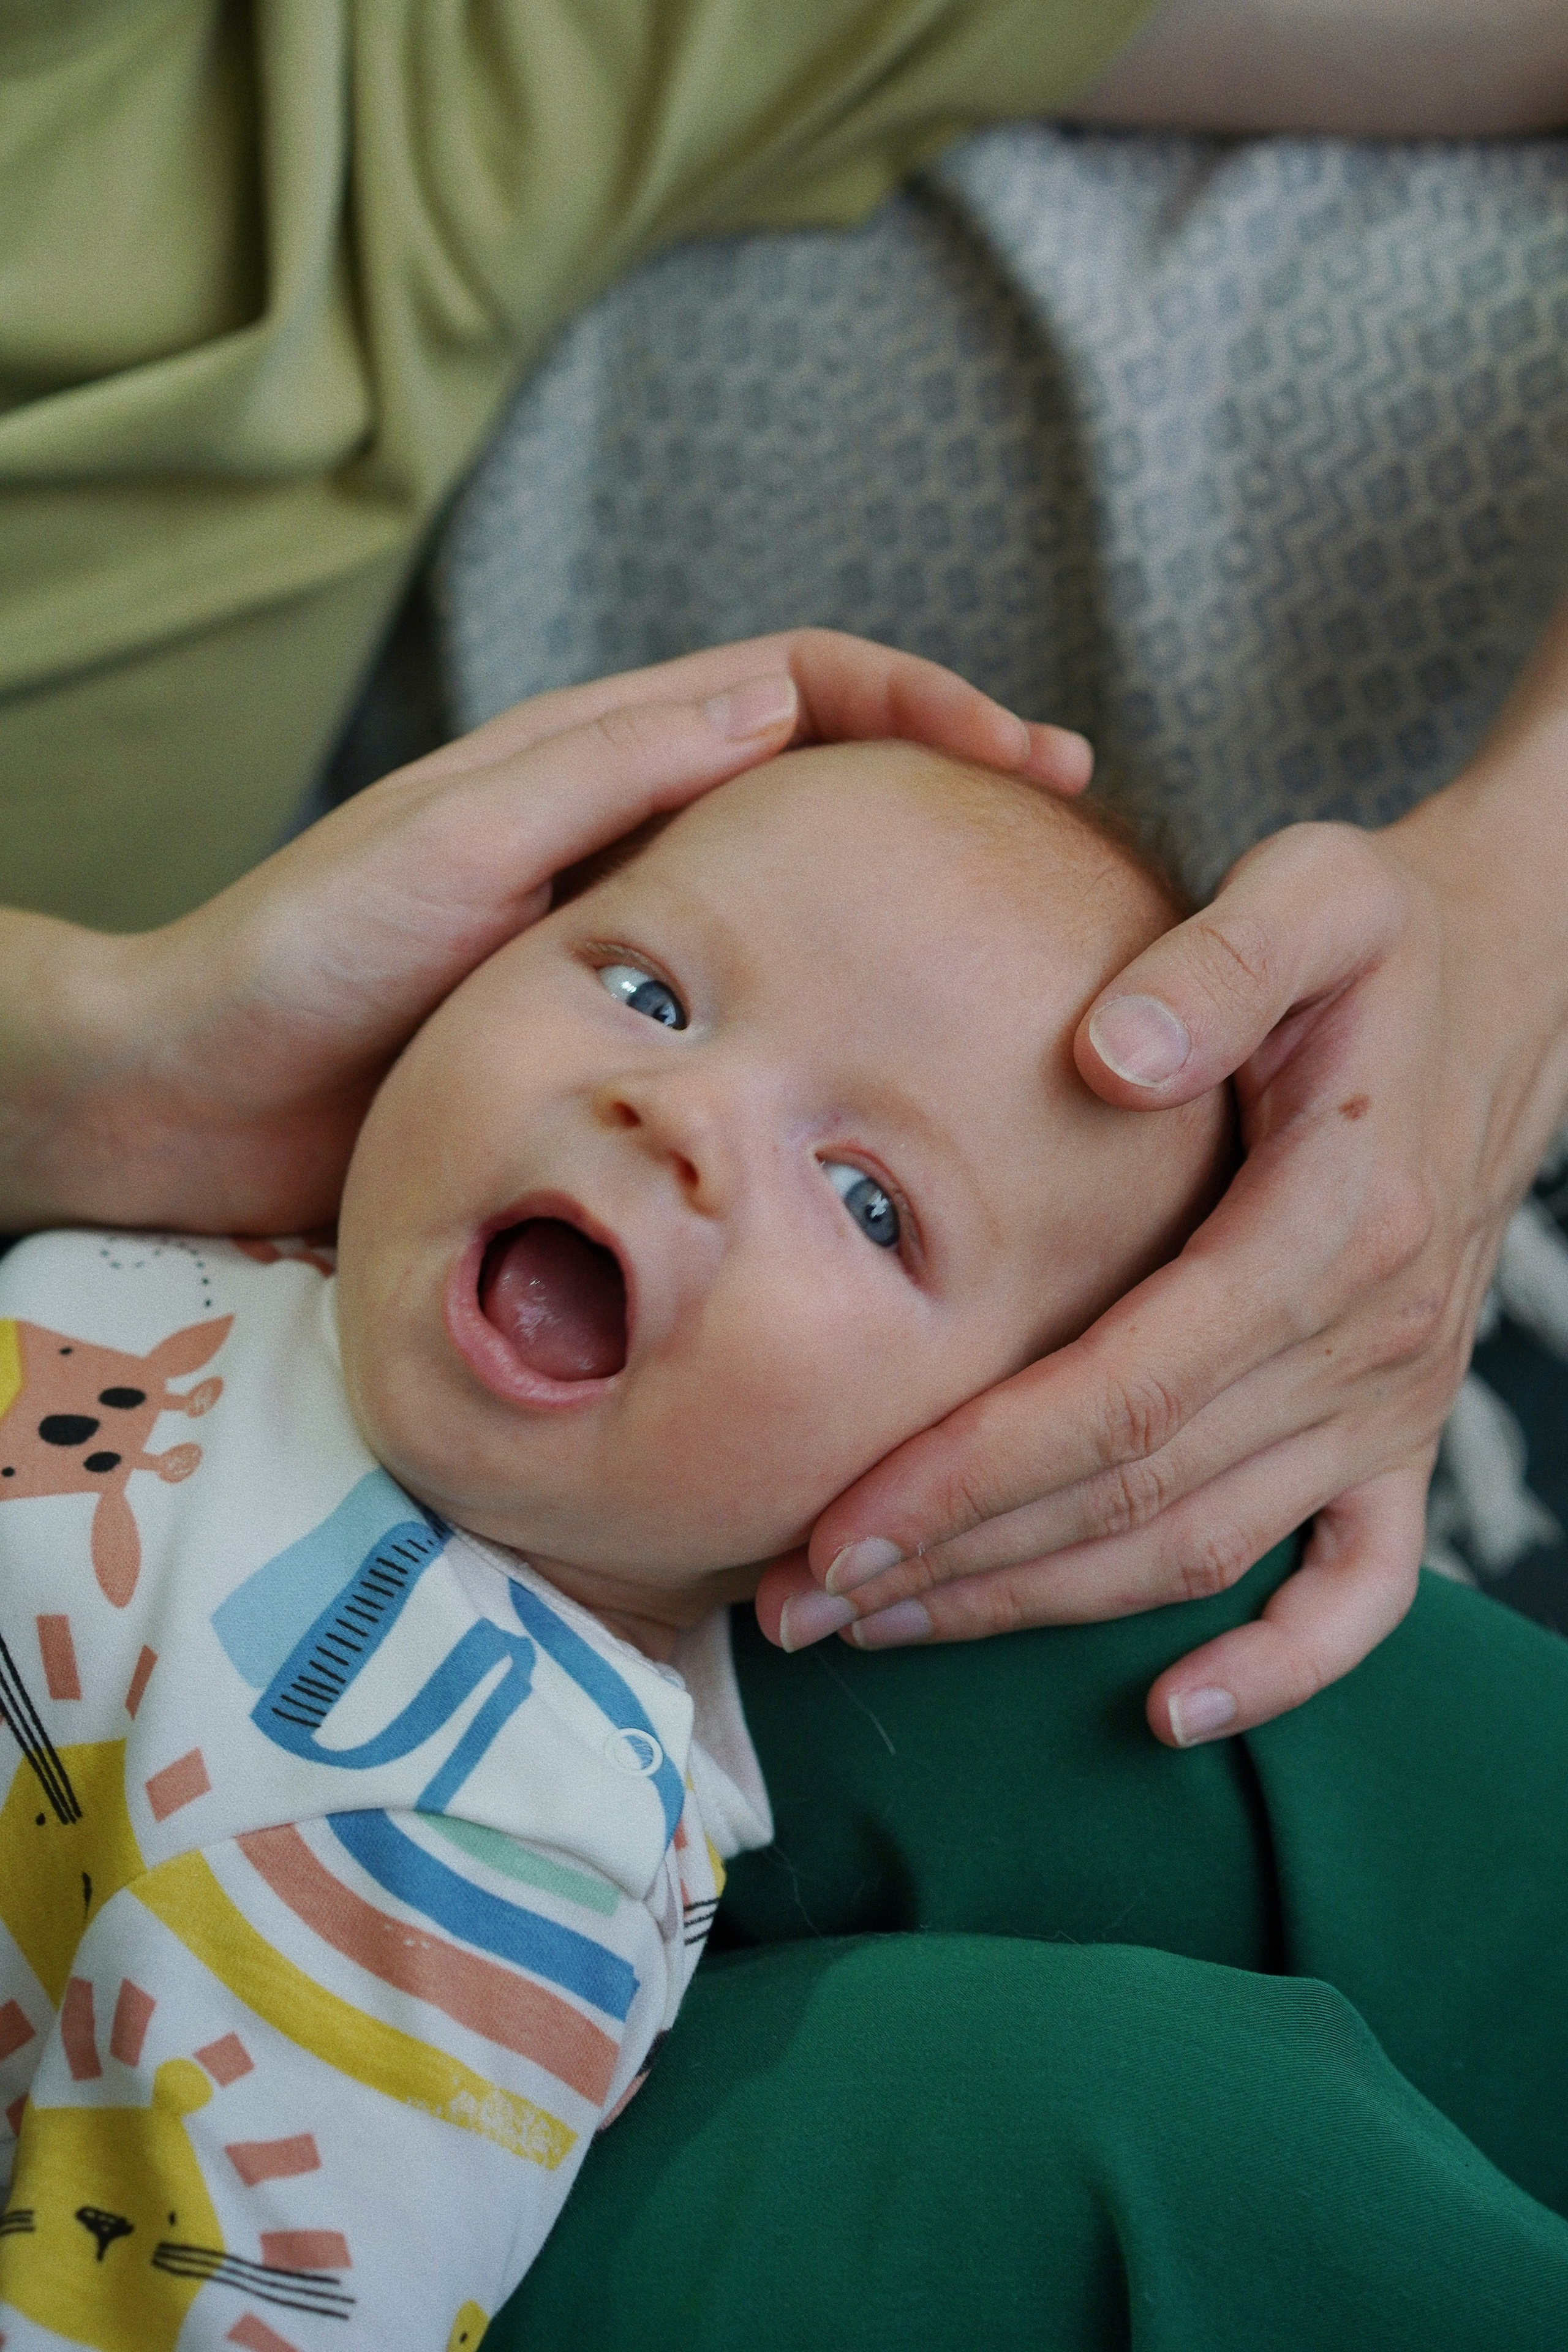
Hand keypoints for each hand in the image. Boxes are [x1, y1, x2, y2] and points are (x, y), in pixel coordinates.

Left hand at [0, 631, 1090, 1234]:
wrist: (191, 1102)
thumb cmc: (300, 959)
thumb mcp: (454, 845)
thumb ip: (605, 771)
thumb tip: (784, 700)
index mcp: (602, 762)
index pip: (804, 687)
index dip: (927, 702)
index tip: (1037, 761)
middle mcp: (636, 841)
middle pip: (832, 784)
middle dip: (959, 795)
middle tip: (1080, 856)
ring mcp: (642, 949)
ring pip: (811, 904)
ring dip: (920, 914)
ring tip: (1034, 960)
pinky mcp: (625, 1050)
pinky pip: (761, 1018)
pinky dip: (846, 1022)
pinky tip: (903, 1077)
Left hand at [758, 595, 1567, 1745]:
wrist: (1524, 974)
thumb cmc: (1388, 934)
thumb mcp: (1317, 892)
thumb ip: (1215, 966)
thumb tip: (1103, 1057)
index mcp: (1331, 1225)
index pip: (1122, 1393)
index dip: (973, 1475)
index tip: (838, 1526)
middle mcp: (1368, 1339)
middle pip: (1138, 1497)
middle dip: (961, 1564)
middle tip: (803, 1603)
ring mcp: (1396, 1400)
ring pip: (1206, 1549)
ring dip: (1044, 1606)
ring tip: (887, 1628)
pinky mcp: (1406, 1426)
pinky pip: (1361, 1584)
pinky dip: (1280, 1666)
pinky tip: (1174, 1713)